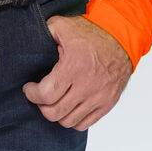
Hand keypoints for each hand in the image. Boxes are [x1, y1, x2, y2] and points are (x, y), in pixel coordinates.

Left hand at [22, 14, 132, 129]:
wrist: (122, 38)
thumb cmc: (92, 32)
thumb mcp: (63, 25)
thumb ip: (45, 33)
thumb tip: (30, 41)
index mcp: (74, 66)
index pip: (46, 94)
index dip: (32, 94)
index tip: (29, 88)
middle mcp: (87, 85)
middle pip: (55, 113)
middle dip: (41, 105)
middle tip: (40, 95)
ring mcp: (98, 97)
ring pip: (69, 121)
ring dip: (57, 114)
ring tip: (54, 101)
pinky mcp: (107, 103)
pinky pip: (85, 124)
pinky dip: (73, 119)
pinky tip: (69, 106)